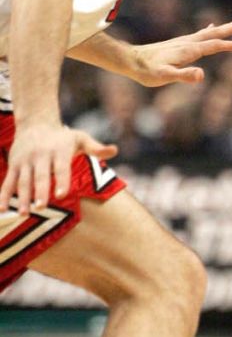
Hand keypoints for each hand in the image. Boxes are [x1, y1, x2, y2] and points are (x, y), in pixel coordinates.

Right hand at [0, 123, 117, 214]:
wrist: (35, 123)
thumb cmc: (63, 137)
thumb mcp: (80, 138)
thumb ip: (96, 148)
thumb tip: (115, 150)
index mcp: (58, 150)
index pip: (60, 167)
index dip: (61, 180)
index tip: (62, 194)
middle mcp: (40, 155)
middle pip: (40, 175)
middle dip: (40, 191)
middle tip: (42, 206)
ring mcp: (25, 161)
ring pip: (23, 180)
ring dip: (22, 197)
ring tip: (24, 213)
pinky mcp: (14, 165)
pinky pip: (8, 182)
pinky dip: (3, 195)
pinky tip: (2, 210)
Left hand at [133, 20, 231, 86]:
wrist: (130, 60)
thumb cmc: (147, 71)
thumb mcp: (166, 77)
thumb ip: (183, 75)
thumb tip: (202, 75)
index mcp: (189, 50)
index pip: (214, 46)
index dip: (230, 45)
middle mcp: (188, 43)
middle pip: (214, 34)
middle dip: (230, 30)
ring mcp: (183, 42)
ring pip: (208, 33)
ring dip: (222, 29)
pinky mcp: (179, 44)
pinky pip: (199, 35)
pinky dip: (209, 31)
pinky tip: (210, 28)